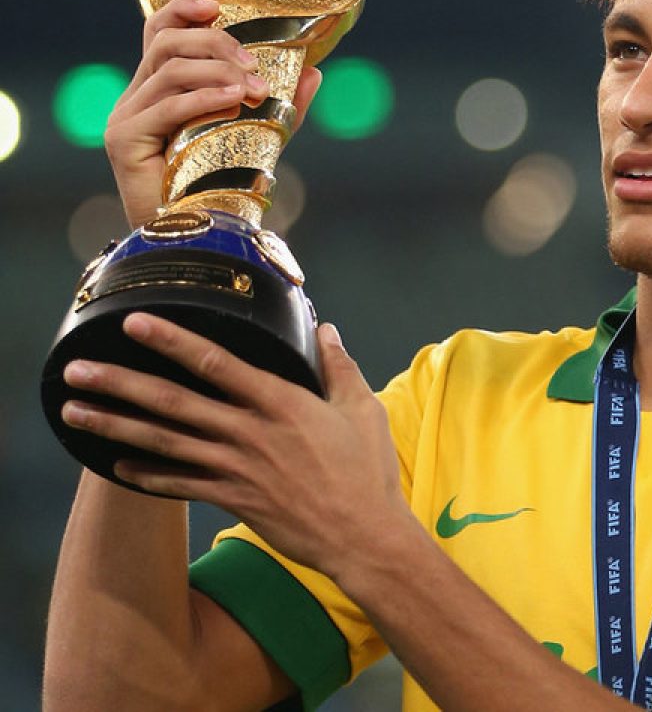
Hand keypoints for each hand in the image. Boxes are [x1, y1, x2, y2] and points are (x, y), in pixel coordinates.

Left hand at [58, 313, 403, 579]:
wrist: (362, 536)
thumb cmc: (367, 471)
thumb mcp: (362, 409)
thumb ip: (339, 367)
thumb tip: (326, 331)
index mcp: (281, 403)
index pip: (217, 363)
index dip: (173, 341)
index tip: (136, 323)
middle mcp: (250, 433)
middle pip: (174, 403)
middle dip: (122, 383)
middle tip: (79, 370)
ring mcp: (237, 468)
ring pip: (165, 442)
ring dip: (117, 425)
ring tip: (77, 411)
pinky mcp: (233, 499)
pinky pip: (180, 484)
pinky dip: (146, 476)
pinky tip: (116, 465)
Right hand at [106, 0, 322, 227]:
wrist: (198, 238)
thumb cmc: (222, 186)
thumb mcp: (257, 137)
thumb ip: (281, 106)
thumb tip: (314, 72)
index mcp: (160, 89)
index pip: (159, 32)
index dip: (182, 10)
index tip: (216, 5)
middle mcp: (137, 97)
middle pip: (166, 43)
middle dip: (215, 43)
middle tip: (255, 64)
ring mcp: (126, 117)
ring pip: (169, 70)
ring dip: (218, 72)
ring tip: (255, 89)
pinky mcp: (123, 140)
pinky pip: (166, 106)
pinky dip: (204, 98)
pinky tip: (234, 100)